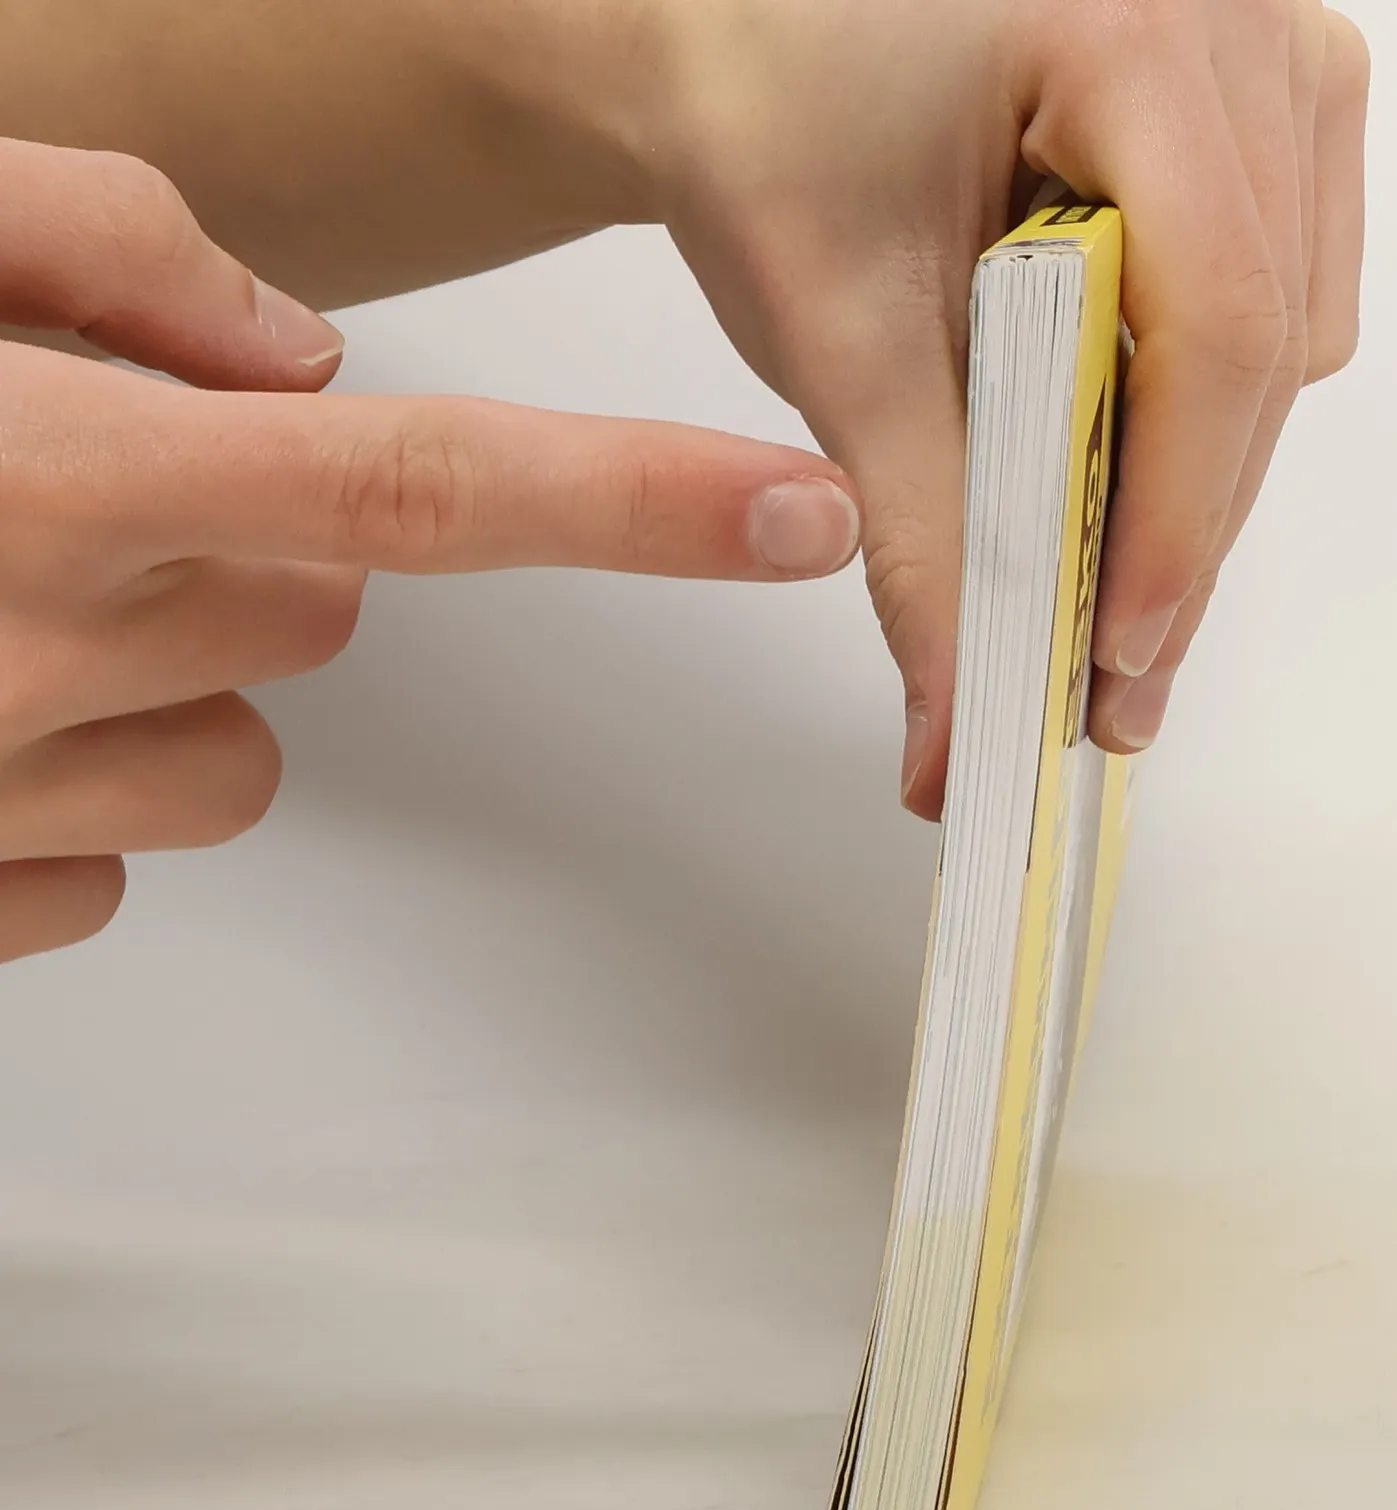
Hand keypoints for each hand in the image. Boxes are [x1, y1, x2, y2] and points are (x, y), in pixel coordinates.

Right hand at [0, 137, 859, 964]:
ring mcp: (15, 791)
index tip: (795, 515)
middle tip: (83, 485)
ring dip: (178, 671)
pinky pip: (120, 855)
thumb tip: (292, 348)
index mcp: (61, 472)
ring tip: (9, 596)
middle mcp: (57, 648)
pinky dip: (78, 783)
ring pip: (241, 749)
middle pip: (328, 606)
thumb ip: (100, 246)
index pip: (420, 486)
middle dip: (263, 544)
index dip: (632, 502)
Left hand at [626, 0, 1368, 814]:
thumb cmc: (768, 122)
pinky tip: (1126, 442)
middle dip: (1184, 531)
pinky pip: (1291, 280)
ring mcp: (1266, 46)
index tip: (1115, 653)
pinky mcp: (1263, 91)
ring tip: (1107, 576)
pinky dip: (1210, 390)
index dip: (1178, 518)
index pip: (1217, 324)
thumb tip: (960, 731)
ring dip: (1203, 470)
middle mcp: (1234, 17)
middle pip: (1266, 343)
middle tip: (1110, 682)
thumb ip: (922, 540)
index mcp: (1131, 28)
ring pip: (1292, 327)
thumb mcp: (839, 334)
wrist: (737, 34)